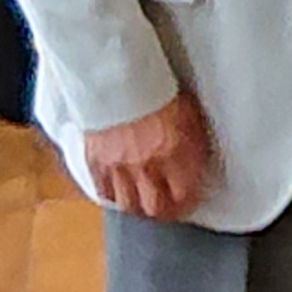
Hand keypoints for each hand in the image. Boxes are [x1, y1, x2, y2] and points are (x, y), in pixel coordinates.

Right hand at [81, 95, 215, 219]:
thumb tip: (195, 167)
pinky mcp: (96, 163)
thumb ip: (192, 146)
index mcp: (176, 154)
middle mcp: (148, 166)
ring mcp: (120, 167)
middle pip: (155, 207)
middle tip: (165, 211)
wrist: (119, 78)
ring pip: (129, 204)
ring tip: (142, 205)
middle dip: (162, 213)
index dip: (187, 205)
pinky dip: (112, 196)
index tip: (188, 204)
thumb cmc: (158, 90)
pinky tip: (118, 194)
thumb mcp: (189, 116)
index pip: (184, 195)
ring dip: (137, 208)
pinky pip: (104, 192)